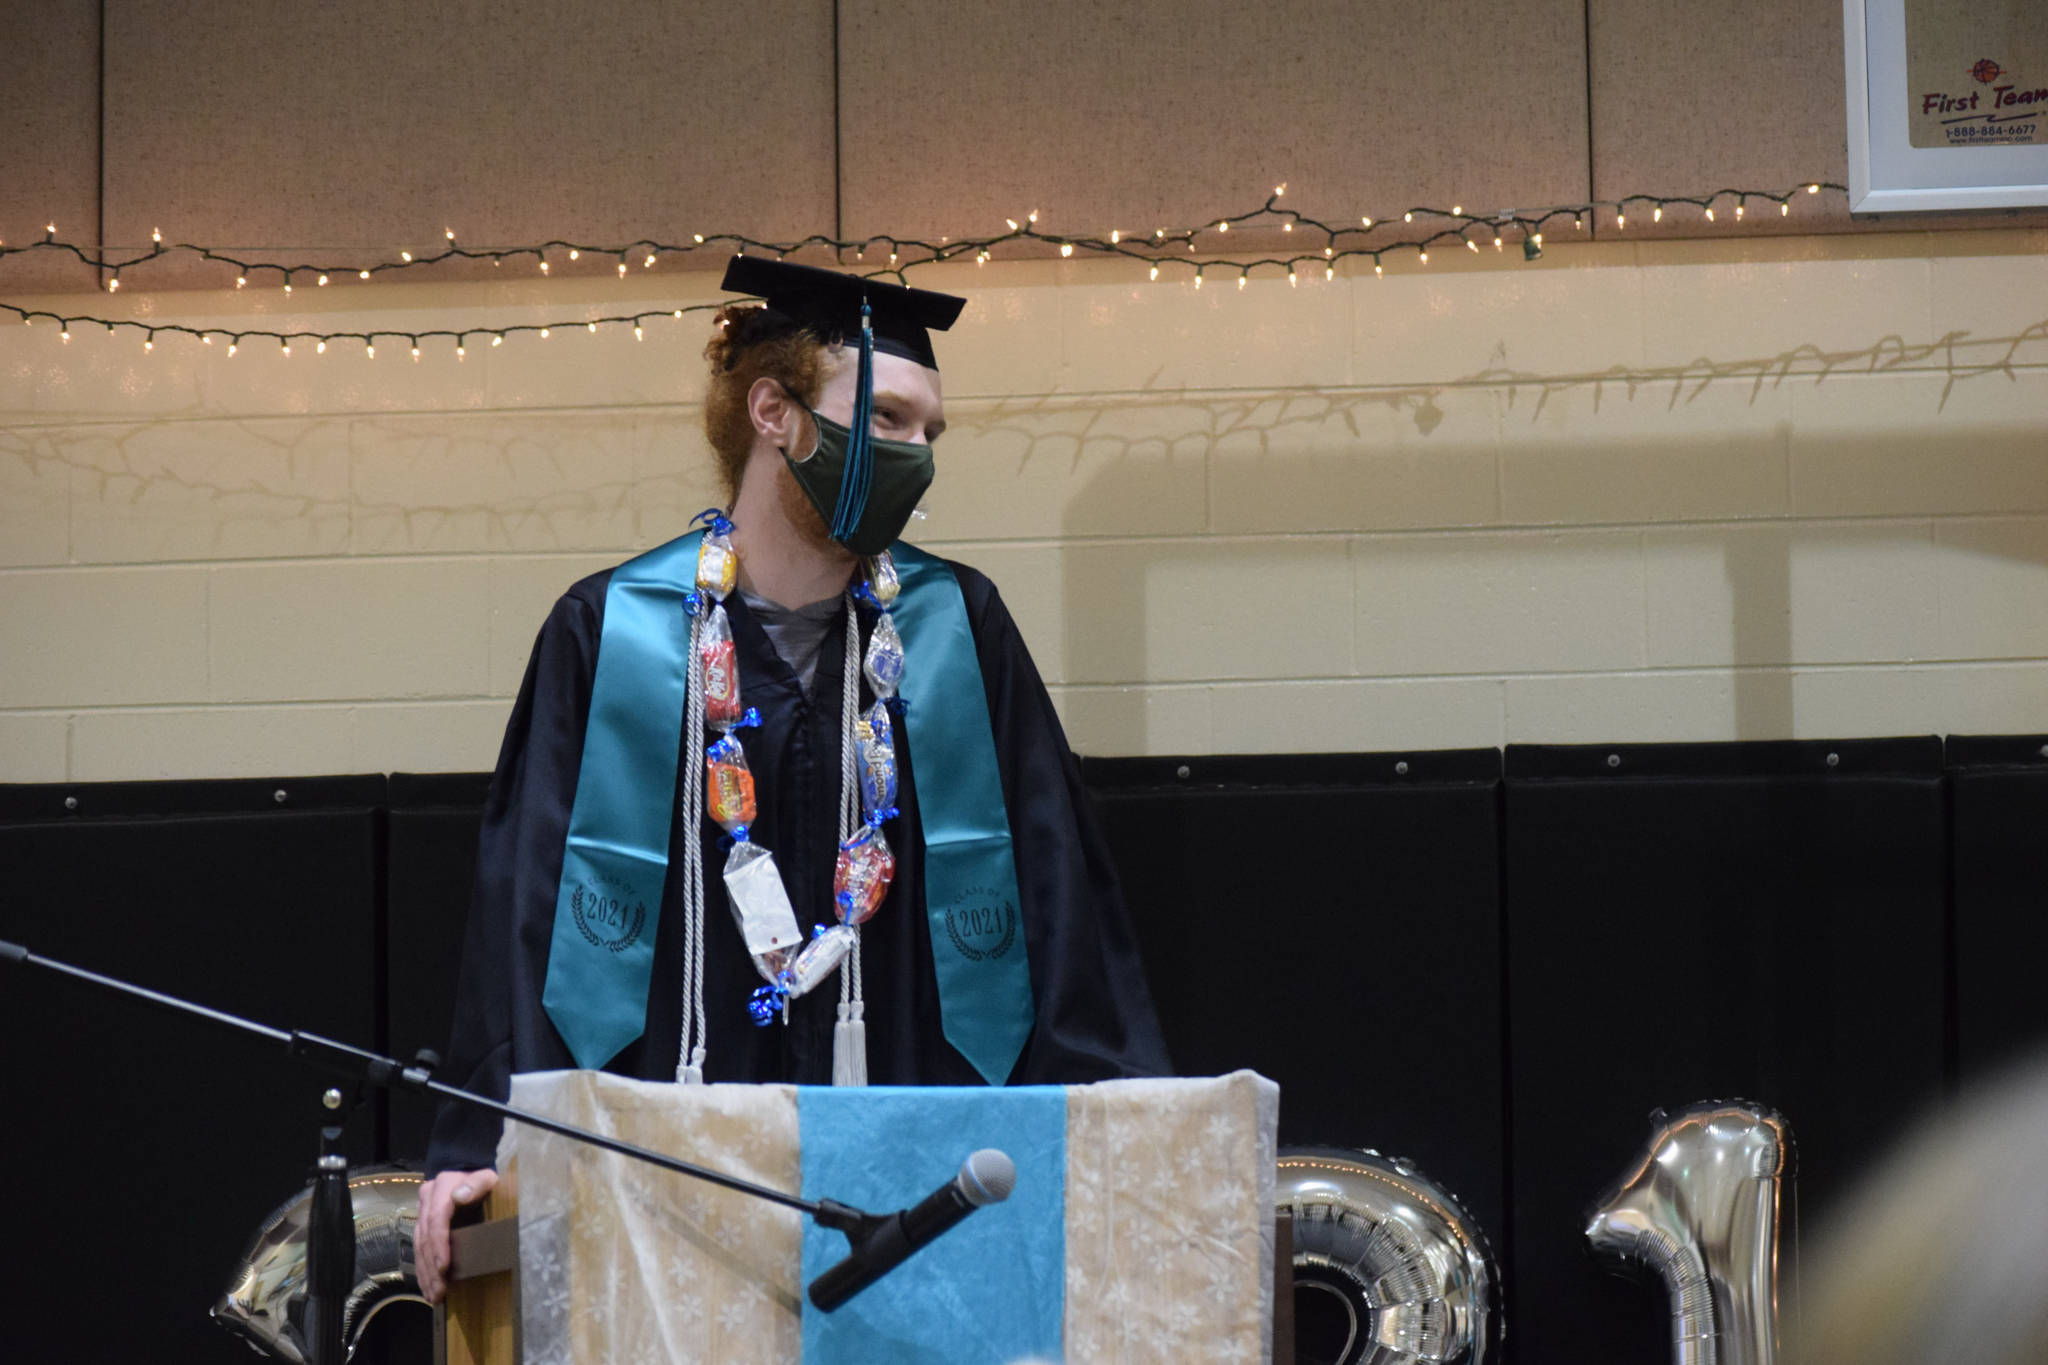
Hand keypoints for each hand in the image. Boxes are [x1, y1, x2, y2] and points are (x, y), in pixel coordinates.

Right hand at [415, 1167, 498, 1303]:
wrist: (464, 1168)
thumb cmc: (480, 1177)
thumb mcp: (484, 1176)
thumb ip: (476, 1184)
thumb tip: (460, 1196)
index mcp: (440, 1189)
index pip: (436, 1219)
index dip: (438, 1244)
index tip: (443, 1267)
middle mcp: (426, 1202)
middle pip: (424, 1238)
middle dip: (431, 1267)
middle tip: (439, 1292)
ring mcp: (421, 1213)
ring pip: (418, 1246)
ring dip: (425, 1273)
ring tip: (433, 1296)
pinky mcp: (421, 1224)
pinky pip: (418, 1248)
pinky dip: (422, 1268)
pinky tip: (427, 1286)